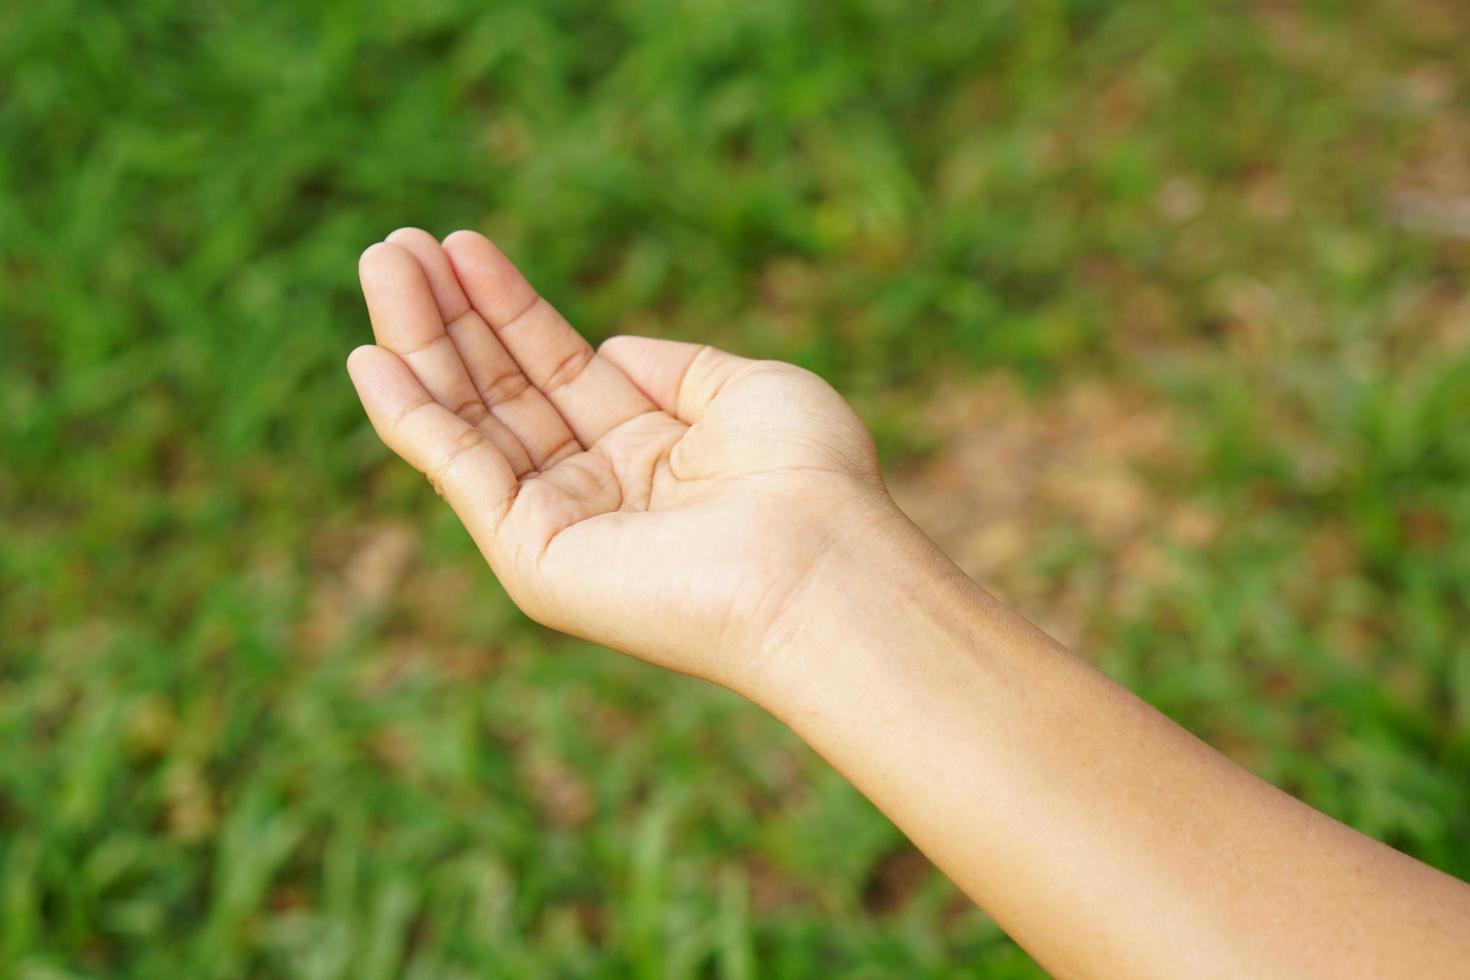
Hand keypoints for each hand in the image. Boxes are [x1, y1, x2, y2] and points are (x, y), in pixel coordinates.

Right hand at [348, 229, 897, 691]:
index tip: (459, 246)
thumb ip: (672, 365)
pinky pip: (460, 476)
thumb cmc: (807, 475)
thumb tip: (608, 351)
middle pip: (501, 389)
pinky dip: (413, 420)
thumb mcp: (746, 388)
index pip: (556, 369)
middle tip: (393, 247)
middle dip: (447, 317)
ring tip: (380, 264)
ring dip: (418, 345)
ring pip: (469, 422)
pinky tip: (372, 360)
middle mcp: (599, 489)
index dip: (507, 307)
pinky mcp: (534, 561)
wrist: (822, 558)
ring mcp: (563, 526)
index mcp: (649, 451)